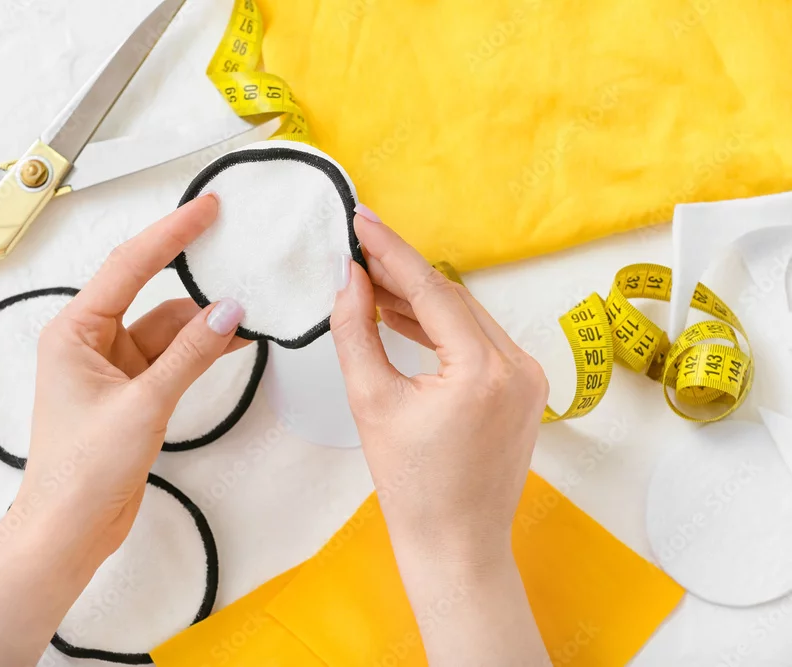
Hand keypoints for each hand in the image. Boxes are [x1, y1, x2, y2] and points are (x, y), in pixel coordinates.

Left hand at [16, 193, 246, 560]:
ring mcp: (113, 366)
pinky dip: (201, 349)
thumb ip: (190, 353)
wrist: (70, 529)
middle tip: (230, 245)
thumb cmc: (81, 472)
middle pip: (149, 290)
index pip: (127, 267)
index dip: (169, 234)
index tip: (204, 210)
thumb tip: (228, 310)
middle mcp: (90, 341)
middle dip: (189, 274)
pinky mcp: (132, 391)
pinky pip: (173, 356)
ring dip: (204, 322)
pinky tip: (232, 341)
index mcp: (74, 332)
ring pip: (167, 327)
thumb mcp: (144, 404)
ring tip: (246, 312)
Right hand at [331, 210, 549, 563]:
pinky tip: (405, 318)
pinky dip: (442, 328)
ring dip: (420, 300)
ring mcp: (528, 378)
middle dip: (402, 273)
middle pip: (452, 298)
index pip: (431, 289)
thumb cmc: (413, 487)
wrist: (456, 544)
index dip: (390, 250)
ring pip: (466, 318)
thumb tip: (348, 279)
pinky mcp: (525, 391)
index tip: (361, 219)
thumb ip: (356, 331)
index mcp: (483, 369)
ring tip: (370, 285)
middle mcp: (518, 366)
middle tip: (357, 253)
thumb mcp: (371, 402)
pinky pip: (479, 342)